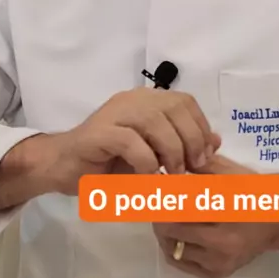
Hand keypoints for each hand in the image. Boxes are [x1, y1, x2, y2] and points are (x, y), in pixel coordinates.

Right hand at [48, 88, 220, 193]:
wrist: (63, 168)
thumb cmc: (109, 163)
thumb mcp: (154, 155)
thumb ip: (182, 145)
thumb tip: (216, 141)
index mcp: (146, 100)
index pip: (185, 102)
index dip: (200, 127)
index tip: (205, 156)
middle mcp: (132, 99)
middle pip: (174, 107)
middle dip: (190, 139)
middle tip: (192, 168)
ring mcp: (113, 113)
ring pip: (154, 120)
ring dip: (171, 150)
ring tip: (172, 175)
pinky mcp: (98, 132)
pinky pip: (130, 141)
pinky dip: (145, 161)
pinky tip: (148, 177)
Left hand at [153, 153, 278, 277]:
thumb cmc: (255, 191)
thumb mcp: (230, 172)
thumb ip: (199, 165)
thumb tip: (168, 164)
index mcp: (228, 211)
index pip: (181, 204)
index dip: (162, 194)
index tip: (153, 184)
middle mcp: (222, 242)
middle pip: (171, 228)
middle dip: (158, 212)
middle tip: (154, 200)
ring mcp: (219, 261)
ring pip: (172, 247)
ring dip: (162, 230)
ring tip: (164, 215)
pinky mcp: (217, 273)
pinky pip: (181, 262)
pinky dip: (172, 247)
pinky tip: (175, 233)